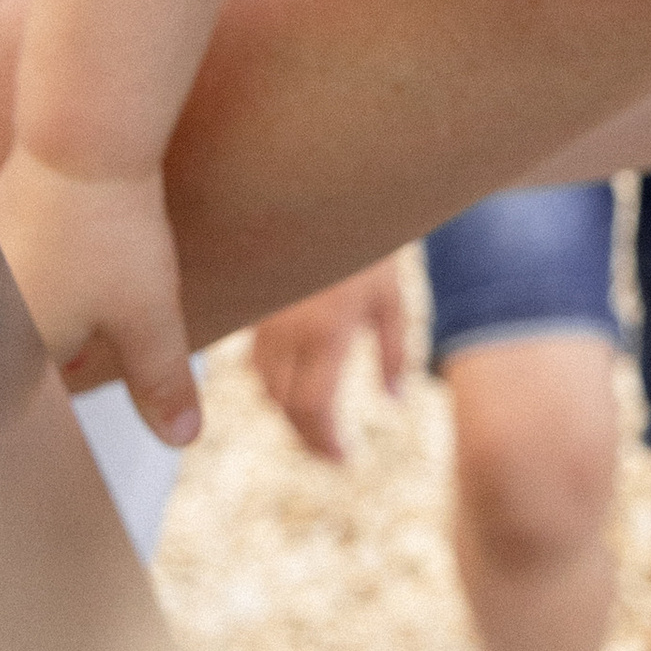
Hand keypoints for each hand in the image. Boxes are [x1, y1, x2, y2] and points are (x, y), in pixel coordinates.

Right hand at [0, 145, 200, 444]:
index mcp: (9, 346)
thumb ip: (161, 385)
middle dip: (27, 374)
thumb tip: (184, 438)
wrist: (84, 140)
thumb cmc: (115, 233)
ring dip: (29, 325)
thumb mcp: (150, 317)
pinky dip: (25, 285)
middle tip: (58, 375)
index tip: (44, 423)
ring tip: (71, 318)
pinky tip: (64, 267)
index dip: (23, 419)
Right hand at [249, 259, 409, 460]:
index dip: (326, 442)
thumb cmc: (372, 244)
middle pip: (285, 404)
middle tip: (331, 451)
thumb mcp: (393, 300)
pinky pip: (256, 357)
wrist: (331, 190)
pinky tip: (296, 383)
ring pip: (265, 383)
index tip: (344, 459)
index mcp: (326, 330)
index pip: (314, 408)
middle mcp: (288, 327)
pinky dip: (274, 380)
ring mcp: (266, 315)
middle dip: (307, 435)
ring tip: (316, 423)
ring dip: (288, 410)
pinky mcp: (256, 304)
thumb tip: (394, 402)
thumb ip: (394, 355)